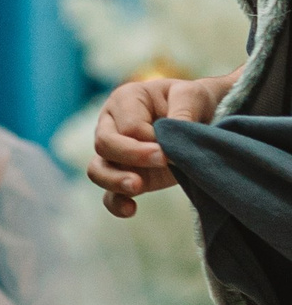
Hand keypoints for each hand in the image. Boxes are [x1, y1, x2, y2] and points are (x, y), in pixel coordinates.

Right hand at [88, 73, 232, 217]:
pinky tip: (131, 209)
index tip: (175, 145)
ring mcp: (116, 153)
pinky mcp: (125, 175)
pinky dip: (116, 203)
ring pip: (97, 169)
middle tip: (163, 161)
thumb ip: (182, 112)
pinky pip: (109, 194)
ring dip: (115, 180)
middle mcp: (112, 125)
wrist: (207, 115)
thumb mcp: (194, 95)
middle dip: (132, 156)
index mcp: (126, 99)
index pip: (128, 125)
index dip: (150, 138)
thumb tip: (169, 142)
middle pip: (104, 143)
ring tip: (137, 186)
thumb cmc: (196, 101)